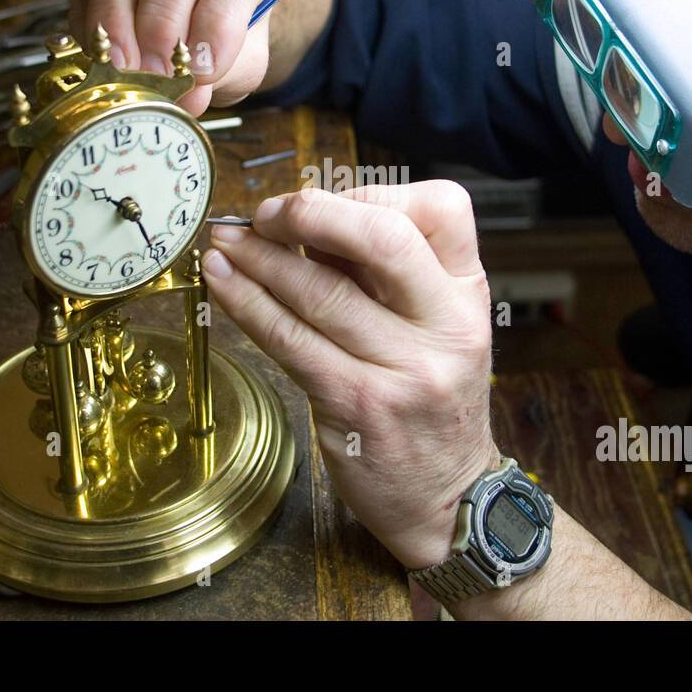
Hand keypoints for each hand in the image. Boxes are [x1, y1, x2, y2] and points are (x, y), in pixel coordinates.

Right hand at [69, 0, 281, 115]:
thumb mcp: (241, 63)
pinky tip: (102, 58)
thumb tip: (188, 97)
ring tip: (124, 68)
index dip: (219, 21)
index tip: (202, 70)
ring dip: (119, 19)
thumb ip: (223, 75)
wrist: (202, 31)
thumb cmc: (227, 39)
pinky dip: (92, 25)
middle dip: (164, 17)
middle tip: (158, 70)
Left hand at [202, 181, 501, 568]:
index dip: (374, 192)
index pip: (443, 209)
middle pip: (382, 238)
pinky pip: (290, 340)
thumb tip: (306, 222)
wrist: (450, 499)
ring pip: (320, 290)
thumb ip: (388, 277)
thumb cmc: (432, 402)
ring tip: (224, 243)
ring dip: (259, 258)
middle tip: (265, 214)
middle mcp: (446, 326)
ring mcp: (404, 367)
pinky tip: (222, 284)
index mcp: (469, 294)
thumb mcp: (440, 329)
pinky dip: (247, 304)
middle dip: (310, 213)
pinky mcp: (356, 403)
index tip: (326, 203)